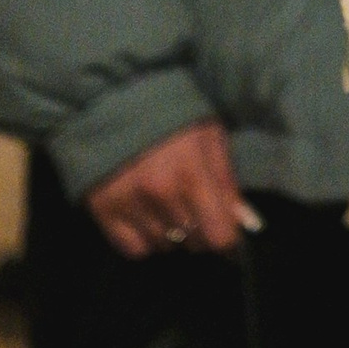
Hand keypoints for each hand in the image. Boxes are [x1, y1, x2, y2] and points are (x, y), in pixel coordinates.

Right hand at [85, 121, 258, 258]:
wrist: (118, 97)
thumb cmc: (173, 114)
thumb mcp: (210, 135)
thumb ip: (226, 181)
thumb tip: (244, 223)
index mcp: (191, 172)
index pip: (218, 236)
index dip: (226, 234)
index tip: (224, 225)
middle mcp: (160, 195)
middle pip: (193, 243)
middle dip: (201, 230)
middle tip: (194, 206)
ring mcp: (129, 206)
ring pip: (165, 247)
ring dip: (173, 234)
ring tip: (169, 205)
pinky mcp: (103, 214)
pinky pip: (134, 250)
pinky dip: (145, 240)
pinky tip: (148, 218)